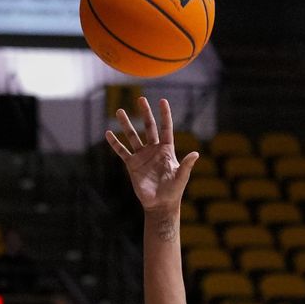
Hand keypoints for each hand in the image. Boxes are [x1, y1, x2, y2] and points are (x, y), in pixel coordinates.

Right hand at [106, 97, 198, 213]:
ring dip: (126, 124)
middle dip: (145, 113)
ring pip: (133, 136)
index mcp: (167, 150)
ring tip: (119, 111)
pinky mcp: (132, 165)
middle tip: (140, 99)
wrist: (160, 204)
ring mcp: (142, 156)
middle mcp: (154, 150)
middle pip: (149, 128)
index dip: (165, 115)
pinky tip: (108, 133)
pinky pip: (122, 151)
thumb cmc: (173, 191)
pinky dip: (115, 143)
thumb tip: (196, 154)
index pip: (166, 129)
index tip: (162, 101)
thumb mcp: (181, 177)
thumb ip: (186, 165)